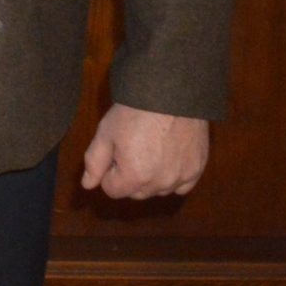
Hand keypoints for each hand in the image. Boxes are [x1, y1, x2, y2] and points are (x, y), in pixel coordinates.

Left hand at [79, 104, 208, 198]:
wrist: (171, 93)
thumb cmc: (135, 111)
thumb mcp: (105, 133)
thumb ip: (94, 163)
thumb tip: (87, 185)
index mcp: (135, 177)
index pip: (112, 190)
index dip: (109, 170)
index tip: (115, 151)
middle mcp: (160, 183)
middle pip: (136, 192)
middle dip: (129, 176)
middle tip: (131, 147)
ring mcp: (181, 177)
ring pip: (158, 190)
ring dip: (151, 178)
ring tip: (151, 148)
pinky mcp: (197, 169)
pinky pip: (182, 186)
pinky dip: (174, 176)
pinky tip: (169, 157)